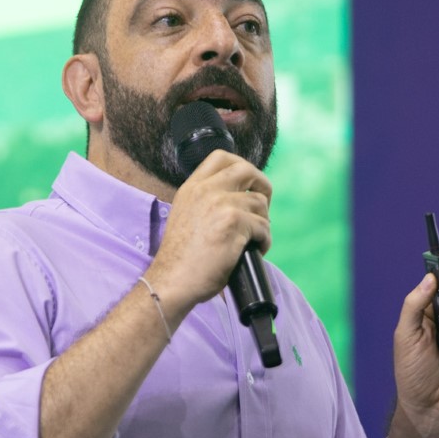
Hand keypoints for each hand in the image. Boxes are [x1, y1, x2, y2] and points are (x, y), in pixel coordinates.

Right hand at [146, 150, 271, 316]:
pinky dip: (265, 240)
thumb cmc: (181, 258)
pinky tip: (256, 250)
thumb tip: (238, 199)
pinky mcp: (234, 223)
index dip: (242, 166)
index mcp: (192, 187)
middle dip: (262, 186)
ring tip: (255, 239)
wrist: (173, 279)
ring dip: (264, 222)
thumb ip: (206, 201)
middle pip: (247, 170)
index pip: (221, 157)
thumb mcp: (186, 216)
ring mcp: (221, 204)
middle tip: (262, 207)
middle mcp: (206, 190)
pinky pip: (263, 226)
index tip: (248, 184)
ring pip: (260, 203)